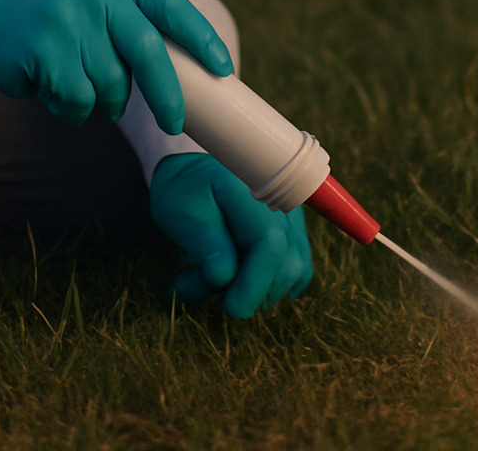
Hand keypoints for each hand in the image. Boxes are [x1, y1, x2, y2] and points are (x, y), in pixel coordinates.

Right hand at [0, 0, 230, 127]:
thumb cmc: (48, 21)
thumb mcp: (92, 0)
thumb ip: (132, 20)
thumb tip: (191, 71)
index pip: (168, 3)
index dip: (199, 37)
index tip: (222, 68)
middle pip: (147, 50)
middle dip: (165, 94)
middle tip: (173, 123)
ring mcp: (66, 14)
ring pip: (111, 83)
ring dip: (99, 100)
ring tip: (72, 84)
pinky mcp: (44, 47)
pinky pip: (79, 99)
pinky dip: (69, 108)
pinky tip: (47, 88)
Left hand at [151, 152, 313, 317]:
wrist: (197, 169)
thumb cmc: (185, 191)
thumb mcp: (180, 211)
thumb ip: (202, 243)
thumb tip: (223, 278)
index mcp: (253, 191)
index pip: (269, 245)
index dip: (254, 284)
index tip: (232, 308)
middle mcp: (283, 203)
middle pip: (287, 264)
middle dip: (251, 292)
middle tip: (205, 287)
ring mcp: (293, 217)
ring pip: (295, 270)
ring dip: (259, 290)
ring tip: (217, 279)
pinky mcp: (295, 231)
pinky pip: (298, 267)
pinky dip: (273, 283)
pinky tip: (246, 285)